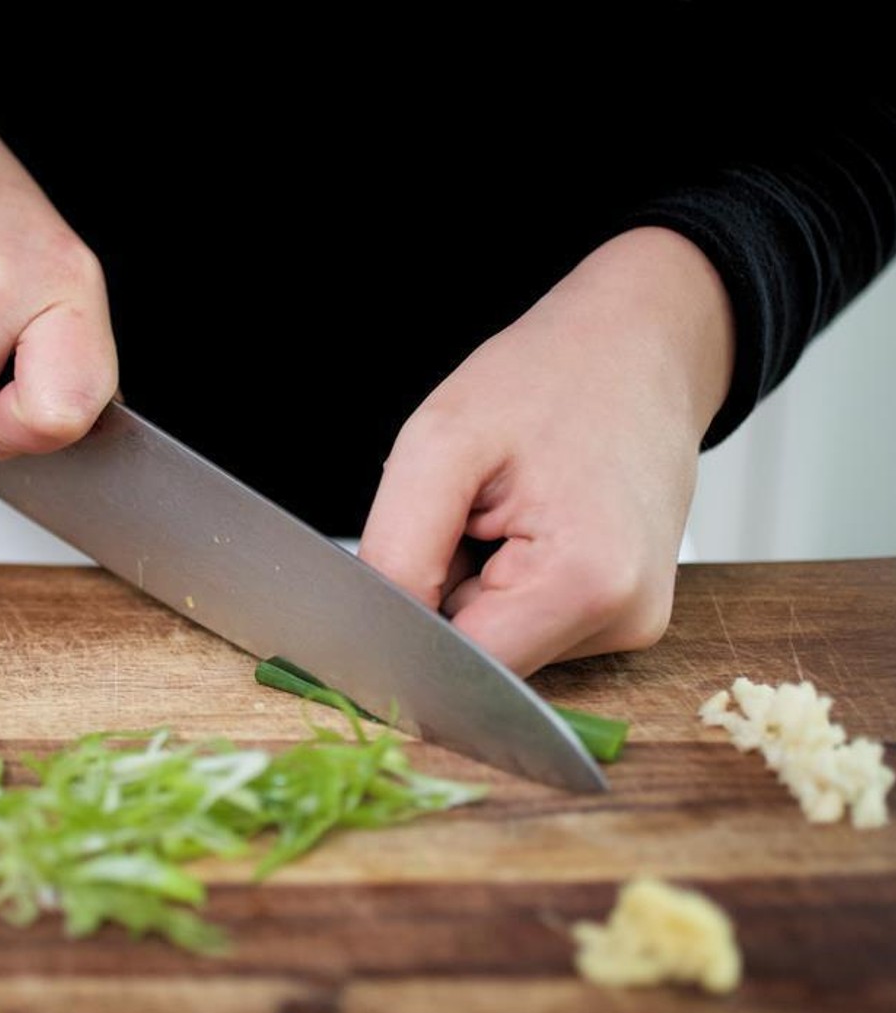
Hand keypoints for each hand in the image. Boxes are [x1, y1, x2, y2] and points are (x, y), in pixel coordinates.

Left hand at [358, 227, 734, 676]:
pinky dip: (501, 583)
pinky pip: (528, 622)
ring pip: (500, 641)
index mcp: (586, 584)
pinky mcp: (624, 612)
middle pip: (480, 659)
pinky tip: (521, 526)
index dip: (406, 633)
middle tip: (462, 514)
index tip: (394, 571)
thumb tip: (373, 637)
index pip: (459, 668)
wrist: (639, 344)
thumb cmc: (548, 378)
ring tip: (500, 511)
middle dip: (443, 599)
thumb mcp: (440, 443)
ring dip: (471, 589)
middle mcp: (623, 621)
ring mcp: (631, 622)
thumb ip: (397, 551)